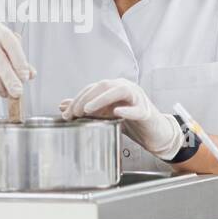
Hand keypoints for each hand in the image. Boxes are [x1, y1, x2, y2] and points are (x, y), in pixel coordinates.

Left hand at [59, 78, 182, 159]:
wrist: (154, 133)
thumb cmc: (130, 121)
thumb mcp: (104, 114)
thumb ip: (86, 109)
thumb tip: (63, 105)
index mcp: (115, 87)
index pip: (93, 88)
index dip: (78, 99)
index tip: (66, 113)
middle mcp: (126, 88)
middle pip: (104, 85)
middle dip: (86, 98)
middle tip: (75, 112)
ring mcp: (138, 98)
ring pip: (120, 91)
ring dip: (102, 99)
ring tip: (88, 109)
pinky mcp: (146, 112)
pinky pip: (137, 109)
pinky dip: (127, 110)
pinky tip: (117, 112)